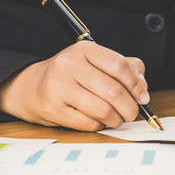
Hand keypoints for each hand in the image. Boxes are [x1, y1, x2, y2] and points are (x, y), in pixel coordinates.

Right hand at [0, 41, 148, 130]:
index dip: (137, 85)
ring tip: (118, 118)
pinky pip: (90, 124)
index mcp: (83, 49)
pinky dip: (102, 125)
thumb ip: (124, 68)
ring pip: (104, 110)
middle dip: (131, 107)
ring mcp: (58, 87)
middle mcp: (69, 65)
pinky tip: (100, 120)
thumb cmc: (71, 75)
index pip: (120, 66)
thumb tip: (142, 88)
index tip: (143, 97)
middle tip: (133, 112)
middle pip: (114, 91)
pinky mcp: (53, 109)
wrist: (31, 87)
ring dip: (118, 119)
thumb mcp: (95, 63)